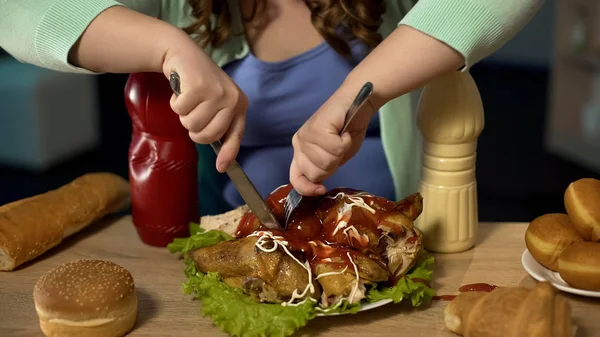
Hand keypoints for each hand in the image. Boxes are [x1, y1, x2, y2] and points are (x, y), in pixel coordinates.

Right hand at [162, 40, 246, 172]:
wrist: (184, 55)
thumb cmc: (200, 85)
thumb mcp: (216, 104)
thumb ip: (219, 126)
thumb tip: (223, 163)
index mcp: (240, 105)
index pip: (235, 135)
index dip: (228, 154)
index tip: (221, 168)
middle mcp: (232, 99)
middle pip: (208, 135)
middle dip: (194, 129)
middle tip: (193, 113)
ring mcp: (216, 92)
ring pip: (191, 124)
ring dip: (183, 115)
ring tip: (189, 99)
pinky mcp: (199, 86)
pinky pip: (180, 110)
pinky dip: (175, 103)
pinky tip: (182, 91)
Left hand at [290, 85, 376, 195]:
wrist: (358, 101)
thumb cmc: (348, 128)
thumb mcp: (336, 156)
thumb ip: (325, 168)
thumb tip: (317, 185)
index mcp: (301, 152)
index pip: (295, 178)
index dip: (308, 189)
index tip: (322, 189)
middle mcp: (299, 144)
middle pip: (315, 174)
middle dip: (333, 165)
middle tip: (339, 148)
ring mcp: (305, 136)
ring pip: (326, 163)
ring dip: (341, 152)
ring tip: (342, 137)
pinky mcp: (315, 128)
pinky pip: (334, 149)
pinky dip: (345, 143)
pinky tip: (344, 131)